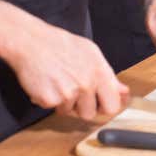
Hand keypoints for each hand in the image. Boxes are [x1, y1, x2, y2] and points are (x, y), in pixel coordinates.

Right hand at [3, 19, 128, 120]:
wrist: (31, 41)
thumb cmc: (61, 45)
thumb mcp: (91, 53)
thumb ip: (108, 76)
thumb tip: (124, 92)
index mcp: (99, 72)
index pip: (112, 105)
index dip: (104, 107)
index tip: (98, 103)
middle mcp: (86, 83)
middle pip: (90, 114)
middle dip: (81, 107)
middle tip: (72, 90)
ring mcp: (68, 92)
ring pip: (70, 112)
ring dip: (64, 103)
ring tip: (58, 82)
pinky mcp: (50, 99)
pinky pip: (52, 108)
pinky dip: (48, 99)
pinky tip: (46, 83)